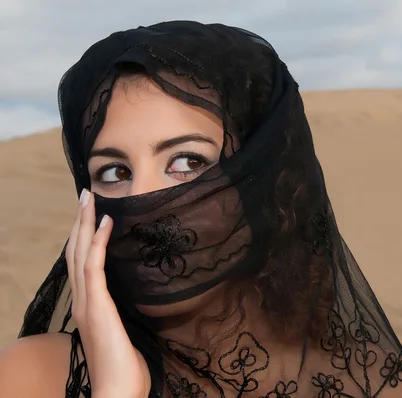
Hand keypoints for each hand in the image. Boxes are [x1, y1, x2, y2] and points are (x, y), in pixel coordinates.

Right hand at [66, 189, 150, 397]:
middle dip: (80, 222)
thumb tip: (139, 296)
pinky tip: (106, 223)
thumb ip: (124, 312)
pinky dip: (98, 243)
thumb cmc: (125, 367)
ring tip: (91, 199)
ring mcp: (87, 303)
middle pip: (76, 252)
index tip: (92, 214)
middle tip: (86, 195)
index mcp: (89, 305)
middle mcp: (82, 300)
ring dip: (85, 224)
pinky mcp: (97, 306)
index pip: (82, 263)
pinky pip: (94, 267)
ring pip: (81, 254)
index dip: (84, 237)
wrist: (117, 391)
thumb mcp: (125, 331)